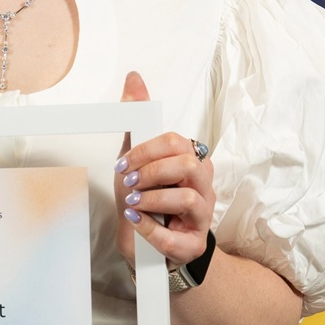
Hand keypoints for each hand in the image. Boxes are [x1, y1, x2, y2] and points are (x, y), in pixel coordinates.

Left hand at [114, 71, 214, 268]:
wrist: (146, 246)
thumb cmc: (145, 200)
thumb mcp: (135, 160)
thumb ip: (136, 123)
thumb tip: (134, 78)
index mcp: (190, 163)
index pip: (178, 143)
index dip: (146, 151)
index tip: (122, 165)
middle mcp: (202, 187)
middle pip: (189, 166)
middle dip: (152, 172)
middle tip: (130, 183)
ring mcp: (202, 217)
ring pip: (188, 199)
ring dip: (152, 200)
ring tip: (134, 204)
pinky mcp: (193, 245)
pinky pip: (175, 236)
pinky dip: (150, 229)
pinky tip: (136, 222)